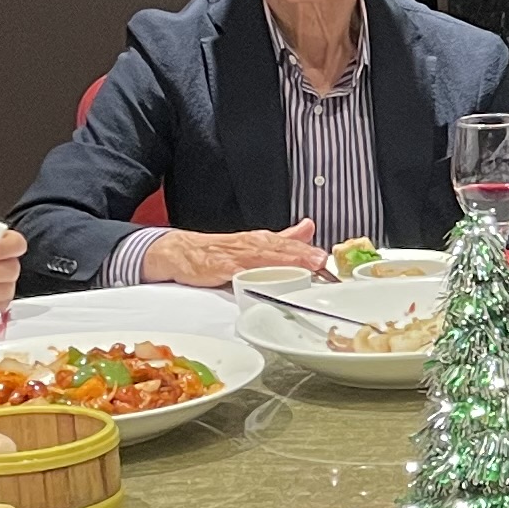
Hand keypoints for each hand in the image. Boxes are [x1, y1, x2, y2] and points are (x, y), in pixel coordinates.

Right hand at [150, 223, 325, 288]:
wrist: (179, 251)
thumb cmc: (218, 251)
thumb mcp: (254, 243)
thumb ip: (283, 239)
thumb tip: (308, 227)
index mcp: (262, 241)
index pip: (290, 245)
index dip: (310, 253)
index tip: (329, 261)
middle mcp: (251, 245)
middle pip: (280, 249)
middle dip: (302, 254)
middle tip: (322, 261)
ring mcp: (234, 256)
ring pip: (262, 256)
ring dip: (284, 261)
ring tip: (303, 267)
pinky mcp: (218, 267)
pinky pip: (236, 271)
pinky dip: (250, 275)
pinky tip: (262, 280)